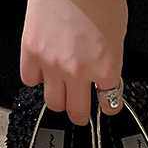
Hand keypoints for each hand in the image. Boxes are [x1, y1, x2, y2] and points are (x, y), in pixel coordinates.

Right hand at [20, 0, 127, 123]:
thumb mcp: (117, 34)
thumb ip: (109, 60)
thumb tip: (103, 76)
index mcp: (106, 67)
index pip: (109, 104)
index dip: (108, 105)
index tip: (105, 104)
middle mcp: (79, 72)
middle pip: (77, 112)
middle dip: (80, 113)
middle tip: (80, 108)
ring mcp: (53, 64)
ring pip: (53, 103)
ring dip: (58, 99)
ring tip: (60, 90)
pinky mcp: (31, 51)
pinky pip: (30, 79)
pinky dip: (36, 77)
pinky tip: (42, 69)